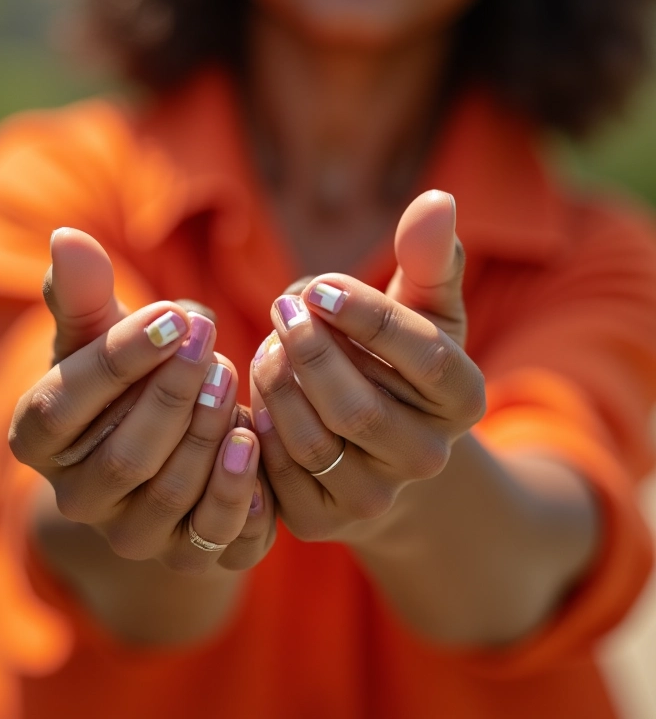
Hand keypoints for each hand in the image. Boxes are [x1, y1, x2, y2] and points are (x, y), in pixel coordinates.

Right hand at [10, 228, 274, 573]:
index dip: (118, 360)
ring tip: (232, 379)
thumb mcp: (99, 334)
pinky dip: (239, 492)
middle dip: (172, 396)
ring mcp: (135, 536)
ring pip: (172, 496)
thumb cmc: (124, 376)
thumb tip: (67, 236)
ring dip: (208, 434)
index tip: (172, 316)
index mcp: (39, 442)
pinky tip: (255, 440)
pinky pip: (215, 538)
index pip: (61, 408)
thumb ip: (82, 294)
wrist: (160, 440)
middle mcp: (79, 500)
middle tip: (210, 344)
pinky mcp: (190, 556)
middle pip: (124, 458)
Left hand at [250, 191, 484, 544]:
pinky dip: (254, 423)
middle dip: (309, 352)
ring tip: (266, 345)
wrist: (373, 441)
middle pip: (359, 410)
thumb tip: (437, 198)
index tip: (320, 288)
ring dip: (275, 383)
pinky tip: (252, 390)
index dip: (367, 317)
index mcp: (465, 399)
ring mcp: (375, 499)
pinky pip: (273, 471)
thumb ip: (428, 259)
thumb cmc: (395, 360)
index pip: (425, 357)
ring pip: (310, 441)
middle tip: (281, 310)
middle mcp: (429, 460)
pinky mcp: (321, 520)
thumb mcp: (420, 308)